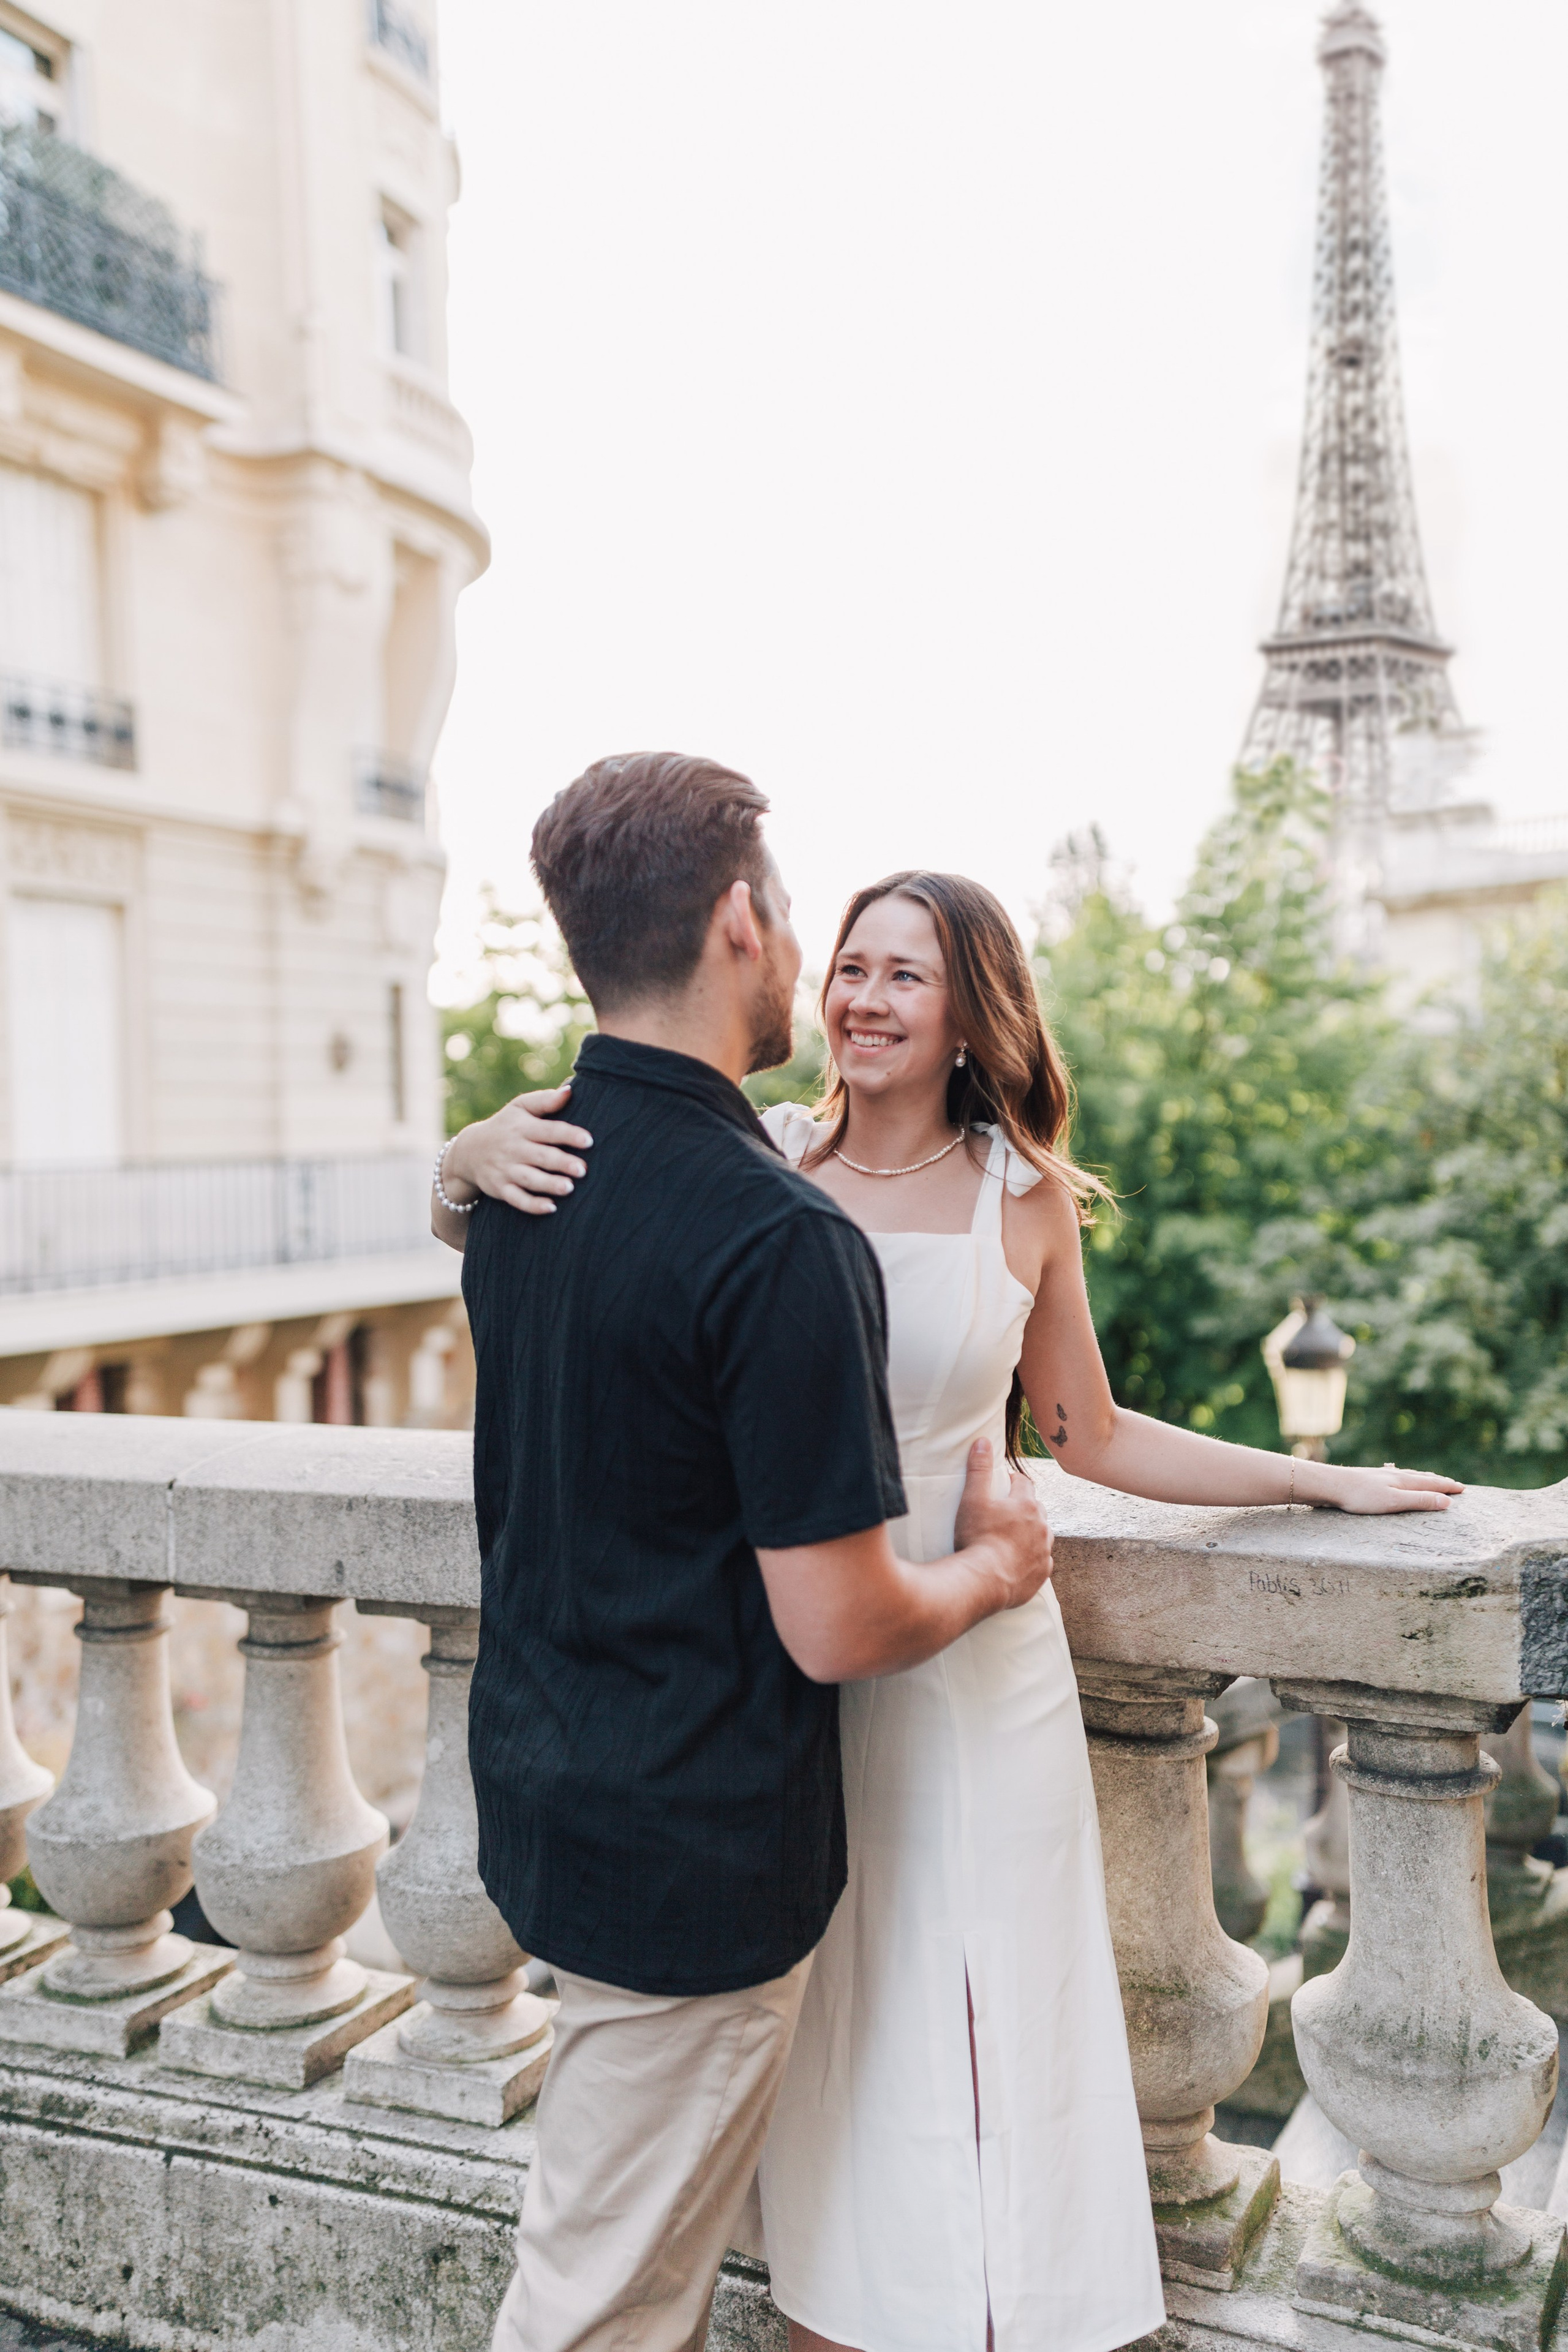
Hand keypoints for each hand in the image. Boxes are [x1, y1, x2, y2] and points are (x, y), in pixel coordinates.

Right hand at [444, 1086, 592, 1216]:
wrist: (469, 1151)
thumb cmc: (506, 1126)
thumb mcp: (520, 1107)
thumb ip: (545, 1100)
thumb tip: (570, 1091)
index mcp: (523, 1127)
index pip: (549, 1130)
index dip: (568, 1135)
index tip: (588, 1140)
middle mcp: (514, 1149)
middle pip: (541, 1156)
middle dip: (561, 1163)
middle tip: (582, 1169)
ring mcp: (506, 1170)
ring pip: (529, 1179)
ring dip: (549, 1184)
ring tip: (569, 1188)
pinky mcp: (501, 1189)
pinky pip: (517, 1199)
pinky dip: (532, 1205)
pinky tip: (551, 1208)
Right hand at [953, 1438, 1053, 1608]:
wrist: (982, 1581)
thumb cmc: (976, 1538)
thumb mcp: (972, 1499)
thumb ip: (979, 1469)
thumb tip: (982, 1441)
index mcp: (1026, 1505)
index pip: (1024, 1483)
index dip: (1013, 1482)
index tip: (1003, 1485)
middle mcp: (1041, 1526)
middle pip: (1036, 1509)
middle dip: (1024, 1507)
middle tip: (1005, 1512)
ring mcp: (1043, 1551)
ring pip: (1042, 1535)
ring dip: (1031, 1533)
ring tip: (1012, 1538)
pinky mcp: (1042, 1574)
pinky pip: (1041, 1561)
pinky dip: (1032, 1558)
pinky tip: (1017, 1561)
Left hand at [1313, 1463, 1463, 1513]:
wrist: (1330, 1484)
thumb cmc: (1361, 1496)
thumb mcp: (1394, 1502)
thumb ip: (1420, 1500)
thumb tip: (1448, 1501)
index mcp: (1403, 1481)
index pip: (1432, 1483)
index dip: (1448, 1487)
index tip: (1463, 1488)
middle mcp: (1394, 1475)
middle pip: (1422, 1477)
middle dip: (1439, 1481)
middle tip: (1453, 1483)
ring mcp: (1381, 1475)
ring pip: (1408, 1476)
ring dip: (1423, 1478)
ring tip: (1430, 1477)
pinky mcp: (1368, 1478)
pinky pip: (1394, 1477)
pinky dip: (1404, 1478)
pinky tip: (1396, 1477)